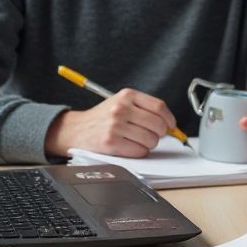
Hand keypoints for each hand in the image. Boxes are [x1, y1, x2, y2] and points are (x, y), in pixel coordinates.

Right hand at [45, 88, 174, 157]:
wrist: (76, 129)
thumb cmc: (103, 118)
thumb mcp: (122, 103)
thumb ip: (144, 109)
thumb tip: (169, 124)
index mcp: (127, 95)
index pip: (159, 107)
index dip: (169, 119)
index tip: (171, 125)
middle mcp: (121, 108)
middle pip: (157, 124)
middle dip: (160, 133)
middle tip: (154, 135)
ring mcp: (115, 125)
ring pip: (150, 139)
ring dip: (149, 144)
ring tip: (138, 140)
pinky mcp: (110, 142)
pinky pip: (139, 151)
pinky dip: (139, 152)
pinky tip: (130, 147)